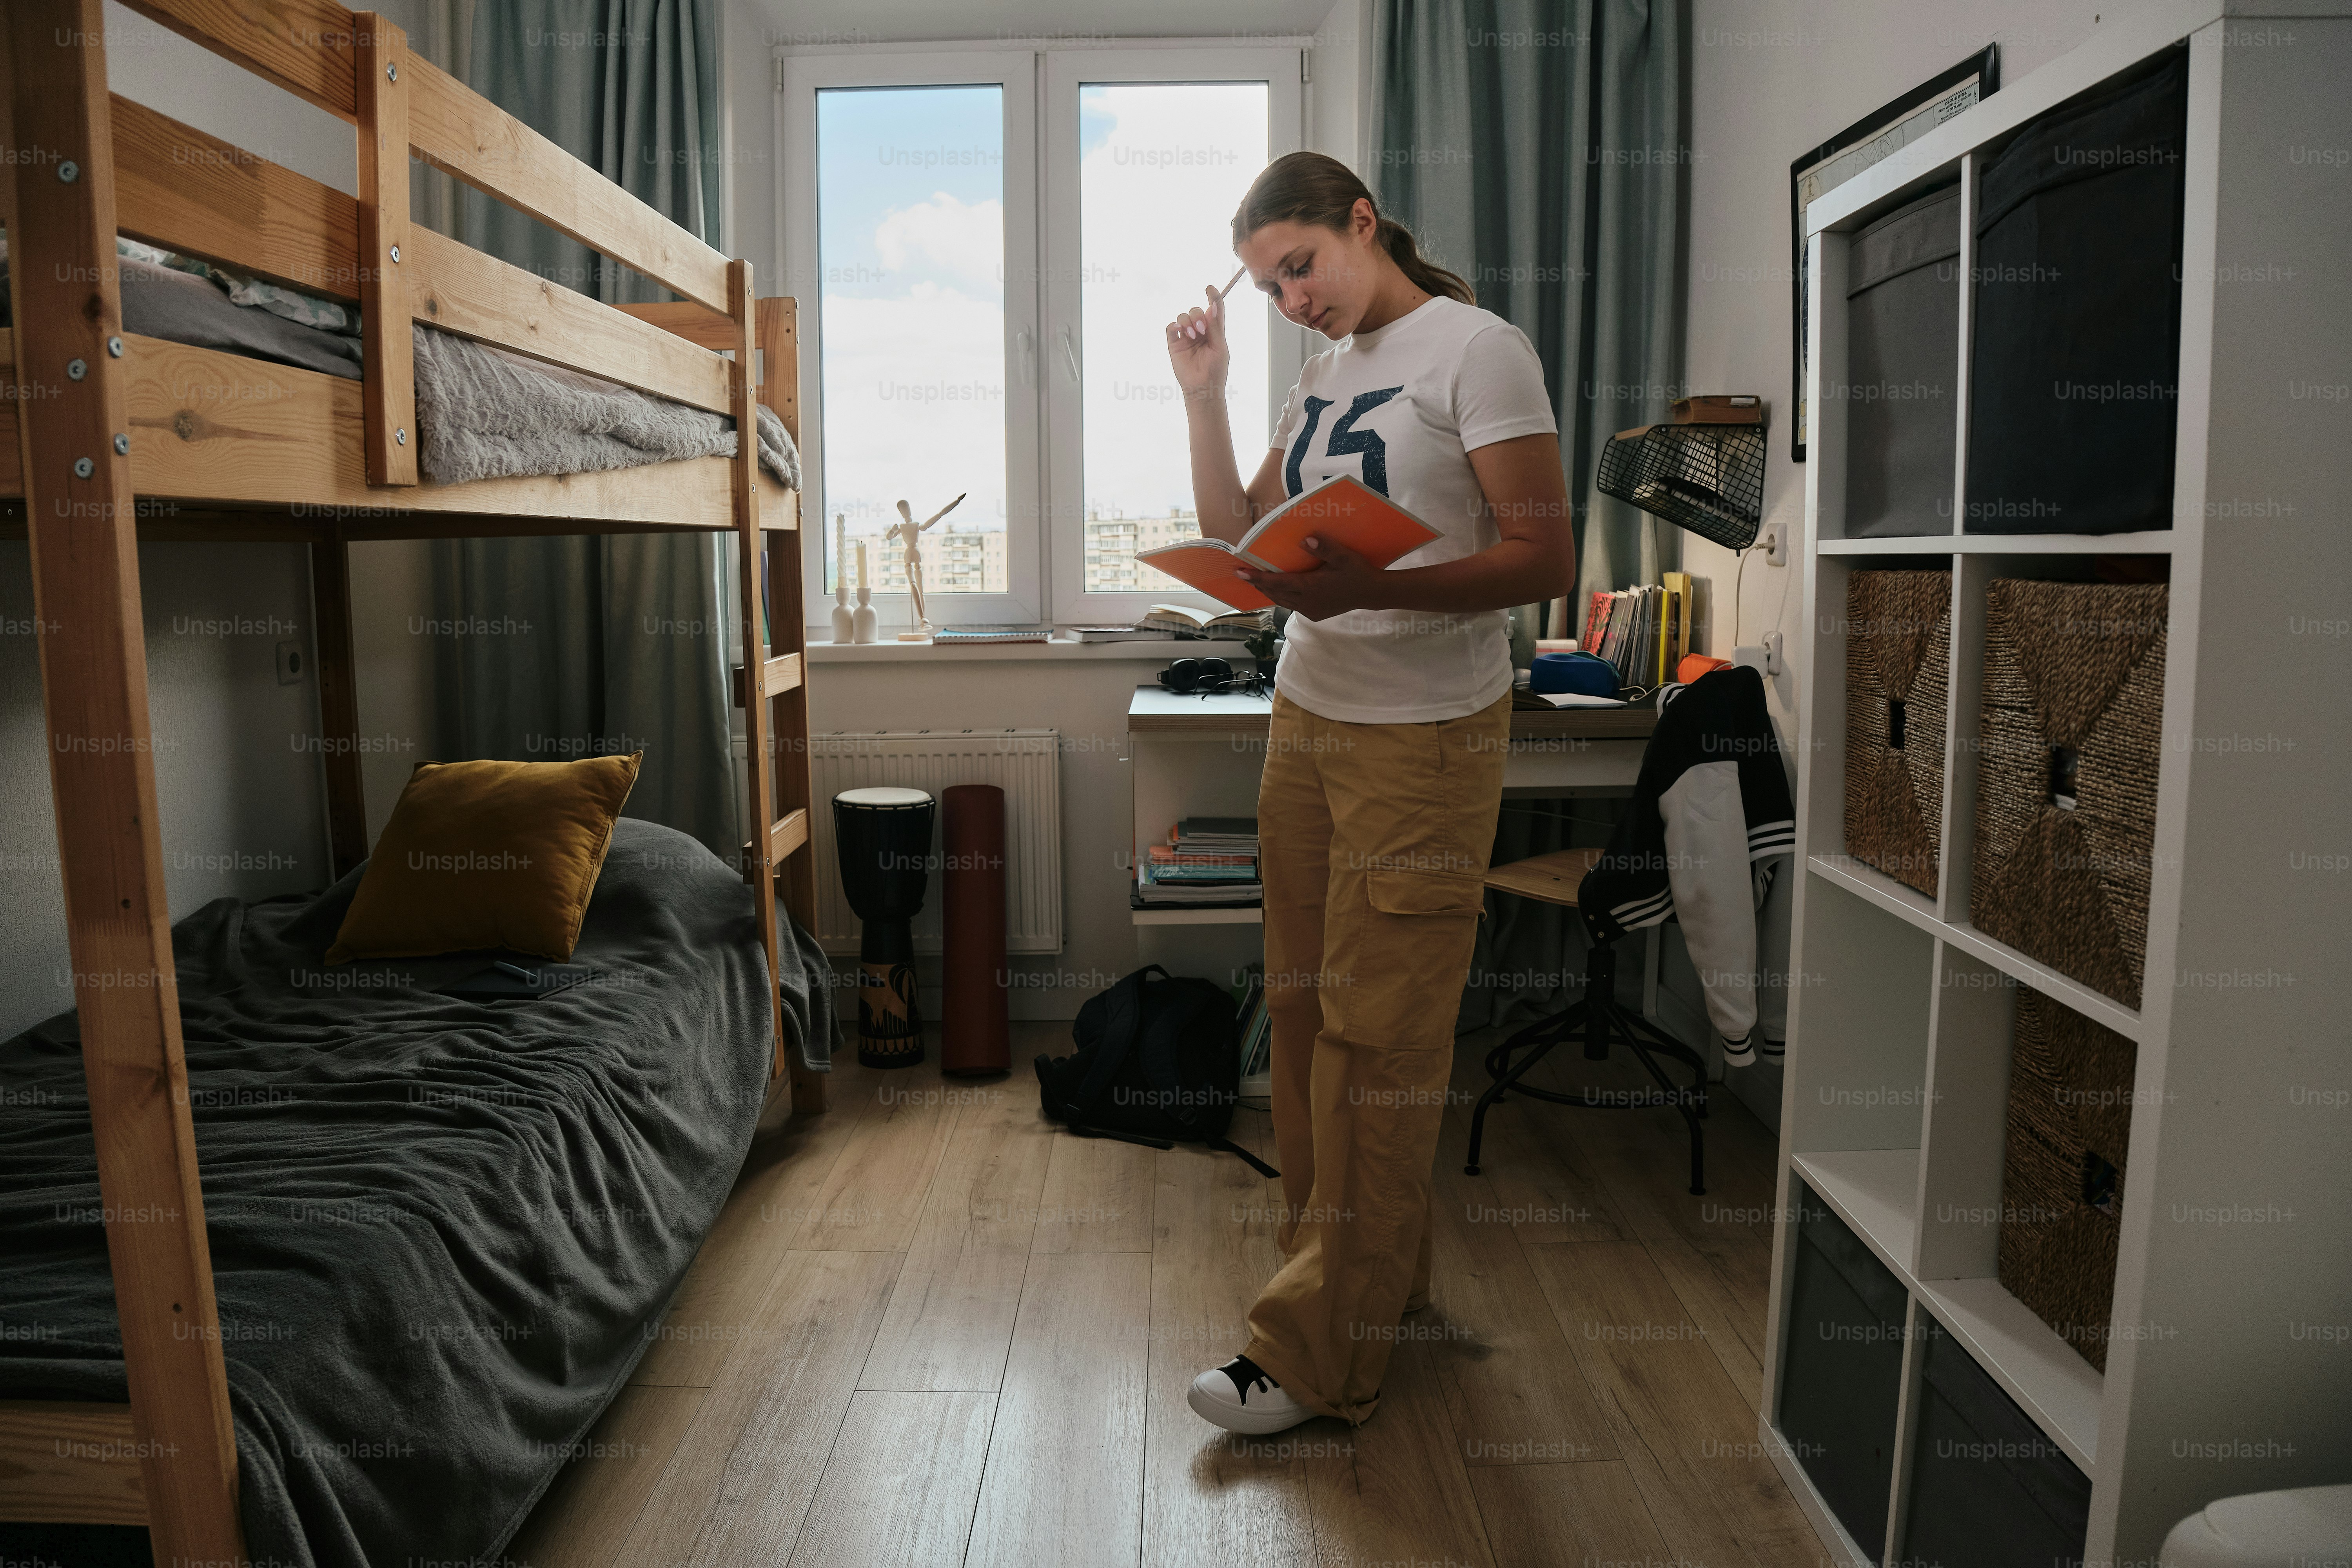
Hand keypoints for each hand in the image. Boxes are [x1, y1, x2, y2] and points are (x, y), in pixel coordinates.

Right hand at [1165, 284, 1229, 404]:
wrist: (1203, 388)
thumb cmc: (1215, 370)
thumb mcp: (1220, 346)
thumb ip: (1216, 326)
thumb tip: (1214, 305)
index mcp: (1213, 330)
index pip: (1213, 309)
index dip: (1212, 297)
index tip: (1210, 288)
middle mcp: (1199, 330)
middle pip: (1196, 310)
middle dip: (1198, 315)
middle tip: (1201, 329)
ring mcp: (1186, 337)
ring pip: (1183, 316)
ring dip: (1187, 321)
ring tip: (1192, 334)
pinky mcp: (1174, 344)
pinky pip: (1170, 328)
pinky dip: (1174, 325)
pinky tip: (1180, 330)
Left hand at [1238, 535, 1383, 621]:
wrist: (1372, 593)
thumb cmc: (1358, 572)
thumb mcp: (1343, 556)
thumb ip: (1323, 547)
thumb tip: (1304, 540)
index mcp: (1311, 588)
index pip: (1277, 583)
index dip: (1257, 578)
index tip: (1240, 572)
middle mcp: (1307, 603)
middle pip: (1275, 594)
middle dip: (1258, 584)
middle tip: (1243, 574)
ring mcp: (1310, 611)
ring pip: (1282, 601)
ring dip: (1269, 591)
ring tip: (1257, 580)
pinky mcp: (1314, 614)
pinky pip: (1292, 605)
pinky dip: (1282, 596)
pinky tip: (1279, 589)